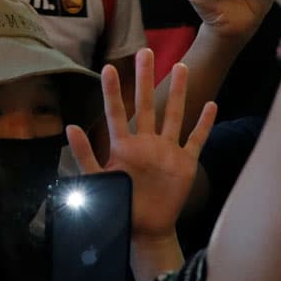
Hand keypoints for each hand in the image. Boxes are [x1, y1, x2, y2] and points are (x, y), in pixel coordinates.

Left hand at [67, 50, 214, 240]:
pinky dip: (204, 123)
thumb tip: (70, 127)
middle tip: (145, 51)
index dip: (113, 91)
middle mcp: (146, 143)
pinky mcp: (185, 163)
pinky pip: (196, 139)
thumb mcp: (98, 182)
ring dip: (178, 92)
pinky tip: (211, 104)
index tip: (109, 68)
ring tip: (180, 66)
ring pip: (174, 114)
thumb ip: (84, 156)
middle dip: (146, 78)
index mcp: (124, 146)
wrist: (145, 230)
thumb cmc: (119, 207)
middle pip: (147, 104)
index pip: (116, 112)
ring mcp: (167, 150)